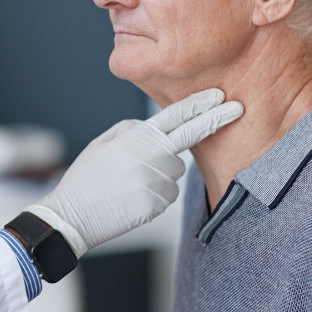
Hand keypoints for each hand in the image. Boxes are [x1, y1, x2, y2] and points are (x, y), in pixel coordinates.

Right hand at [25, 88, 242, 257]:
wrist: (73, 216)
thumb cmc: (85, 178)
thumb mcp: (101, 144)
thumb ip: (130, 129)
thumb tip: (152, 129)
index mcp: (136, 137)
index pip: (175, 116)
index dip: (199, 104)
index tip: (218, 95)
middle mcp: (151, 156)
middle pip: (189, 139)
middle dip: (215, 120)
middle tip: (238, 108)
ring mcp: (156, 181)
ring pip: (175, 171)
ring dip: (162, 173)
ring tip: (130, 182)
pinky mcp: (158, 204)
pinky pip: (168, 194)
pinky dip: (155, 194)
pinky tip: (131, 197)